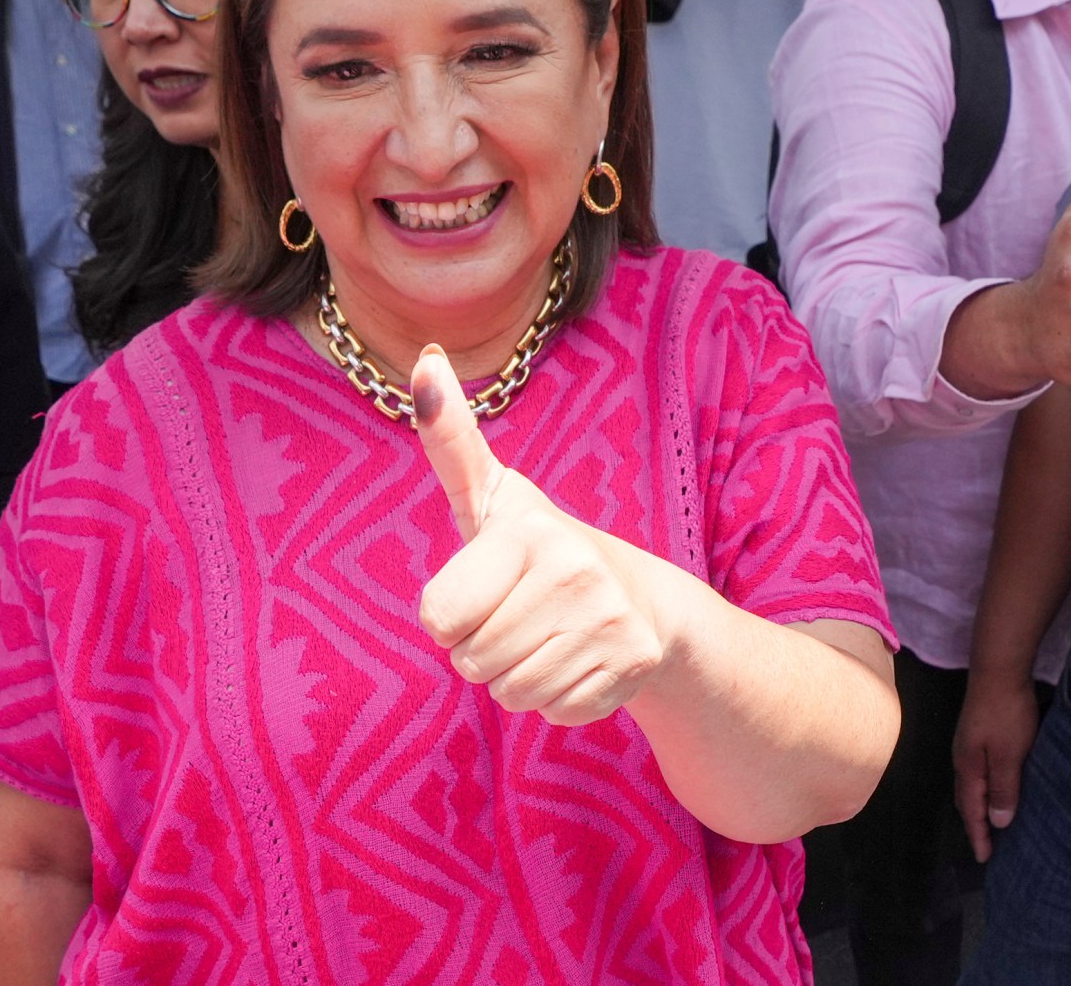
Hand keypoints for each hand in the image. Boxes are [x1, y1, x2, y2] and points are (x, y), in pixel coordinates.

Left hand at [413, 346, 682, 726]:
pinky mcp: (632, 667)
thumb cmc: (541, 549)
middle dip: (482, 649)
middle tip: (517, 615)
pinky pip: (554, 712)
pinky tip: (579, 660)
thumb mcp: (493, 496)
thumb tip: (423, 359)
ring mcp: (610, 622)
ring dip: (516, 677)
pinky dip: (558, 697)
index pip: (438, 618)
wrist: (647, 599)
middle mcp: (575, 572)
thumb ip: (450, 437)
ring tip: (546, 637)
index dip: (449, 614)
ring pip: (511, 693)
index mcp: (530, 531)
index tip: (482, 587)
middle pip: (471, 662)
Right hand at [953, 672, 1037, 861]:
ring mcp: (968, 744)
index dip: (978, 835)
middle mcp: (962, 758)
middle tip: (984, 845)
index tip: (984, 859)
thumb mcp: (1009, 755)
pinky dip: (983, 787)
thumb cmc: (1006, 713)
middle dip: (973, 823)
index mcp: (968, 768)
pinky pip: (977, 770)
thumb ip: (1003, 788)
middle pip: (966, 799)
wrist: (999, 668)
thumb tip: (996, 822)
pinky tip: (995, 785)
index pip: (972, 810)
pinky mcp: (977, 732)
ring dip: (977, 805)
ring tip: (989, 821)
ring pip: (970, 784)